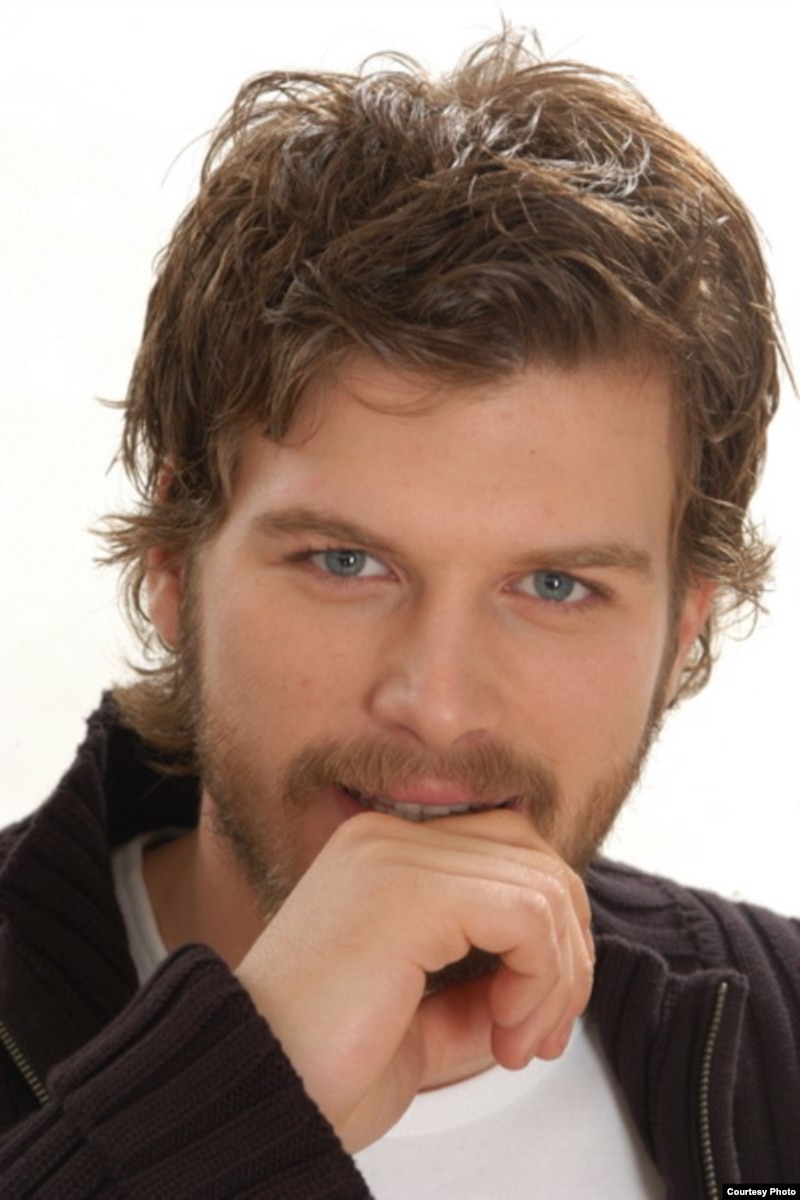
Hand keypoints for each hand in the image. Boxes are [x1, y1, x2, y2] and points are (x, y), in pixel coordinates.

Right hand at [235, 809, 593, 1151]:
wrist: (254, 1095)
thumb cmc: (321, 1068)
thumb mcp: (425, 1019)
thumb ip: (483, 986)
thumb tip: (552, 978)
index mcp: (382, 856)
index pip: (507, 853)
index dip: (547, 933)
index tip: (532, 1018)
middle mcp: (387, 837)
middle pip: (534, 858)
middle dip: (565, 951)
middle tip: (538, 1033)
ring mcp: (394, 855)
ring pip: (543, 886)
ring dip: (556, 978)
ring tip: (517, 1043)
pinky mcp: (408, 890)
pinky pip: (528, 914)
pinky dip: (541, 980)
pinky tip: (503, 1033)